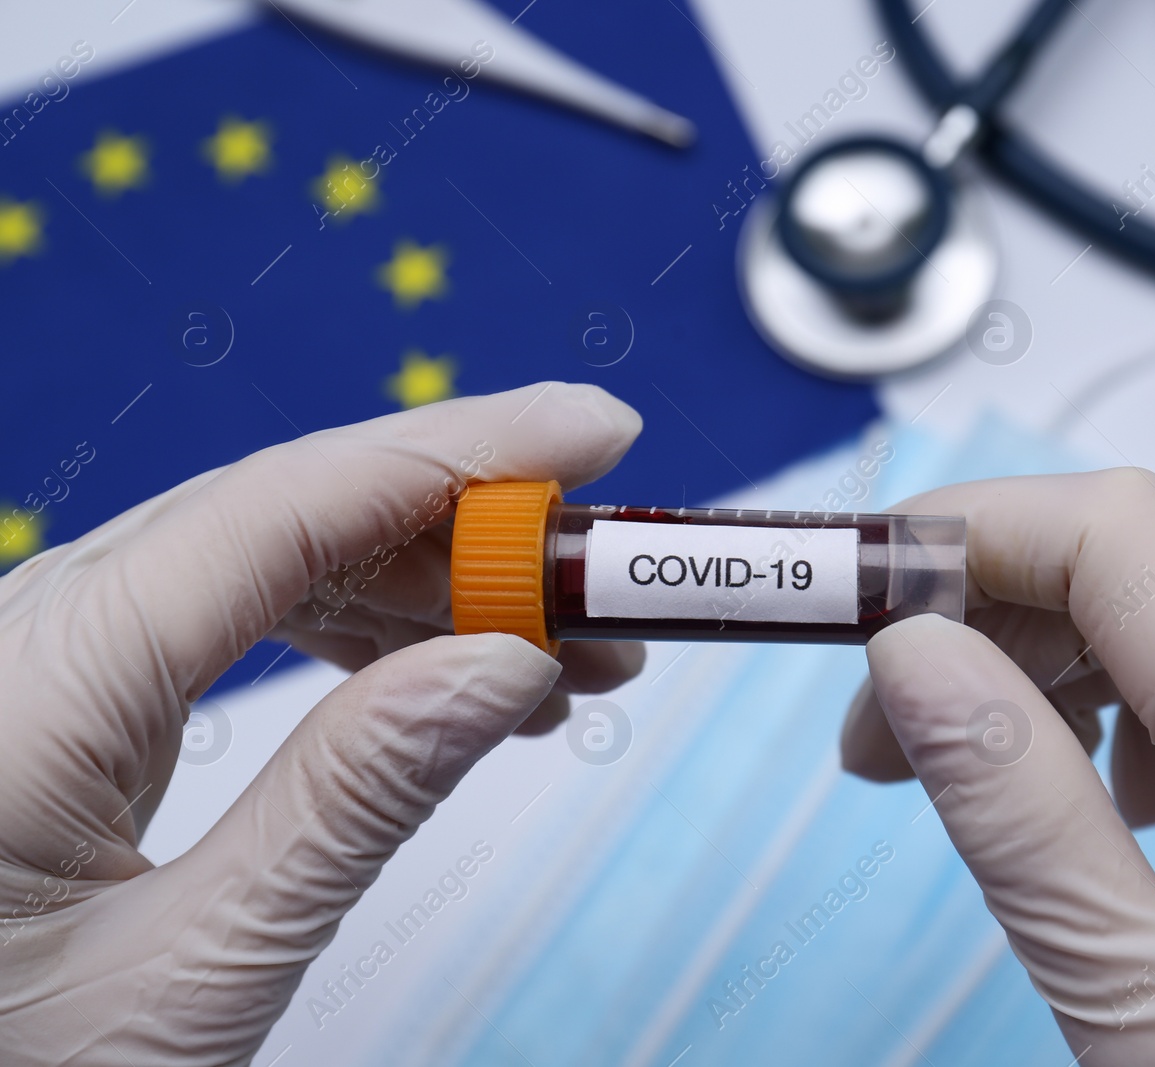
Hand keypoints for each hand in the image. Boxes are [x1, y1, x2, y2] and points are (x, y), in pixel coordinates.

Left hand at [0, 383, 644, 1065]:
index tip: (601, 435)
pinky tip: (445, 684)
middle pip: (291, 516)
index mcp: (44, 679)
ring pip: (272, 562)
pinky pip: (237, 620)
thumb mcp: (191, 973)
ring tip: (558, 660)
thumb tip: (507, 664)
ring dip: (428, 595)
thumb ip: (348, 802)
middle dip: (472, 532)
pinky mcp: (73, 699)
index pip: (290, 503)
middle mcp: (38, 633)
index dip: (466, 453)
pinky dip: (357, 640)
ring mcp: (52, 660)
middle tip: (607, 585)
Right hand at [843, 470, 1154, 1064]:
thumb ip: (1019, 815)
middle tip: (886, 726)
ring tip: (989, 765)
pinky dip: (1154, 694)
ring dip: (1067, 658)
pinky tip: (1117, 787)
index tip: (862, 595)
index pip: (1124, 542)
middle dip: (996, 619)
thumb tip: (912, 660)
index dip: (968, 538)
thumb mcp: (1143, 1013)